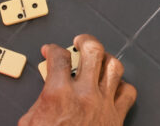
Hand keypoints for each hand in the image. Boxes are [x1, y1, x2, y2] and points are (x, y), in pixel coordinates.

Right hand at [19, 35, 136, 125]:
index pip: (59, 57)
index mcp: (59, 95)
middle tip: (80, 42)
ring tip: (99, 59)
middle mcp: (84, 94)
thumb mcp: (31, 123)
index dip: (53, 49)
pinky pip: (128, 92)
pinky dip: (122, 85)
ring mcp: (104, 104)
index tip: (52, 51)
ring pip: (114, 66)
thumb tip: (47, 91)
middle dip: (85, 41)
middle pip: (93, 51)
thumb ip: (40, 102)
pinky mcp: (117, 118)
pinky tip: (113, 86)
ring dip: (105, 59)